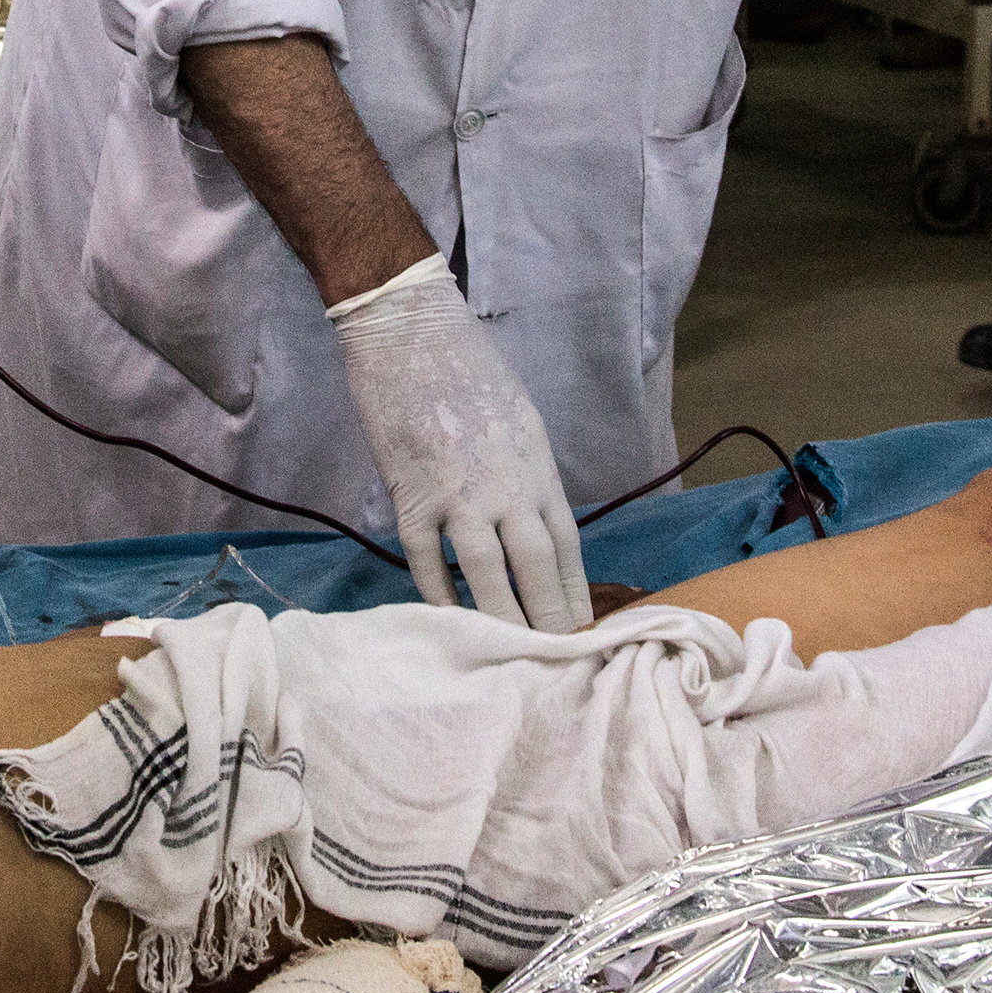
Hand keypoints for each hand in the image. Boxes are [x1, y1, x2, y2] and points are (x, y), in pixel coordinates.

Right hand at [327, 253, 589, 630]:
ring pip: (487, 574)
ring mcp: (459, 493)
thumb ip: (525, 472)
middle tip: (558, 659)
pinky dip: (438, 594)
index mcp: (536, 465)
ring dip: (502, 619)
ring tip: (512, 656)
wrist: (409, 333)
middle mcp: (507, 485)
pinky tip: (448, 620)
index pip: (566, 543)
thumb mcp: (519, 418)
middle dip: (549, 617)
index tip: (581, 624)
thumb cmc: (465, 367)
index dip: (575, 588)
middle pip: (537, 566)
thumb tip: (529, 521)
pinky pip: (427, 560)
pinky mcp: (412, 495)